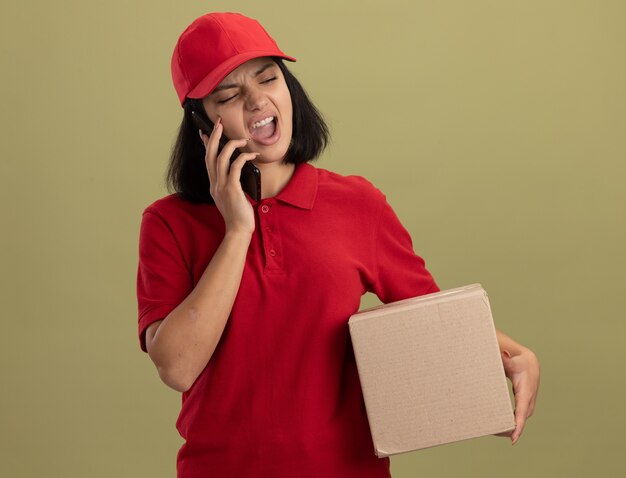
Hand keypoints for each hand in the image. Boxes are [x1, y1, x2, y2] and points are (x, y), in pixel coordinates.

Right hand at [200, 117, 256, 234]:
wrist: (238, 230)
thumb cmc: (238, 215)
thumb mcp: (231, 197)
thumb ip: (229, 184)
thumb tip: (236, 170)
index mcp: (213, 185)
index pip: (207, 160)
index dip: (206, 145)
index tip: (206, 132)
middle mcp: (214, 184)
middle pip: (210, 155)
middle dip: (214, 137)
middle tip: (218, 123)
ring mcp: (221, 186)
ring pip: (220, 158)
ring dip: (230, 144)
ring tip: (241, 138)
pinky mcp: (231, 189)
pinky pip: (235, 167)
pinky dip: (243, 158)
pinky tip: (252, 155)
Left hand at [498, 348, 539, 443]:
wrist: (529, 364)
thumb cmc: (519, 363)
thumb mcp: (513, 360)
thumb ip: (507, 359)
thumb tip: (504, 353)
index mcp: (526, 392)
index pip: (522, 412)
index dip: (518, 426)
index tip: (513, 438)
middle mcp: (528, 401)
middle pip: (520, 420)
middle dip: (511, 429)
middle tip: (495, 433)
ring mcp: (527, 404)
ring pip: (520, 420)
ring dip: (511, 428)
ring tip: (496, 432)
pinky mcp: (524, 405)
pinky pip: (518, 417)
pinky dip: (512, 423)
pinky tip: (501, 427)